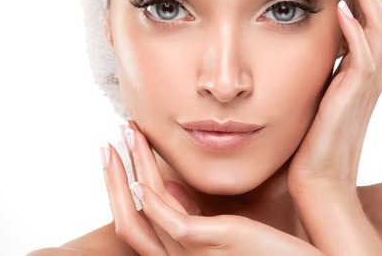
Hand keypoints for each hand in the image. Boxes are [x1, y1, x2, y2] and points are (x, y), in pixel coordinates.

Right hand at [102, 122, 322, 254]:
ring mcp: (194, 254)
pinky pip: (172, 225)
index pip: (136, 222)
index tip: (119, 153)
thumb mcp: (224, 229)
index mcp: (183, 252)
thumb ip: (196, 214)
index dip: (120, 188)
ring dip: (128, 175)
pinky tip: (143, 179)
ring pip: (143, 218)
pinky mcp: (213, 244)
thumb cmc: (273, 250)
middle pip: (128, 222)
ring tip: (126, 137)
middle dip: (113, 180)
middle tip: (108, 142)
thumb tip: (172, 188)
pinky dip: (153, 203)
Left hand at [286, 0, 381, 252]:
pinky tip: (342, 10)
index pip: (376, 6)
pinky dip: (355, 32)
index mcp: (364, 62)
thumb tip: (305, 30)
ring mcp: (367, 82)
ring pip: (380, 22)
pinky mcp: (353, 100)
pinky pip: (362, 60)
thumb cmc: (311, 138)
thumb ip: (319, 58)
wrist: (318, 183)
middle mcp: (373, 67)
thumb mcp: (316, 86)